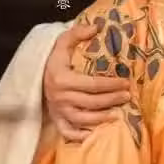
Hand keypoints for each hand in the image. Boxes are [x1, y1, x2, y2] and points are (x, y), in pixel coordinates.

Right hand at [43, 23, 130, 141]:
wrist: (35, 76)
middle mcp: (60, 97)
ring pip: (83, 119)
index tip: (127, 82)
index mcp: (63, 79)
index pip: (92, 84)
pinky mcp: (56, 120)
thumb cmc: (54, 60)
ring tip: (119, 114)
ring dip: (102, 118)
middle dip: (112, 100)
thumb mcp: (61, 43)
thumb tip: (96, 27)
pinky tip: (96, 134)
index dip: (111, 84)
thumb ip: (76, 33)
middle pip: (91, 102)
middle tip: (128, 96)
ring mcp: (58, 111)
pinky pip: (68, 132)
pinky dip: (81, 136)